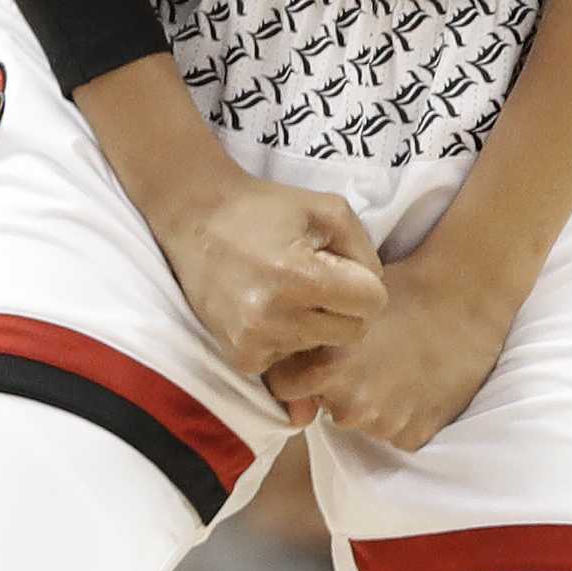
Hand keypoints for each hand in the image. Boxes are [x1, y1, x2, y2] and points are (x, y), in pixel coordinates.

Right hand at [117, 128, 384, 398]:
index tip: (340, 265)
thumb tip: (376, 294)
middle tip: (316, 280)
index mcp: (301, 277)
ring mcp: (255, 342)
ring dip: (315, 325)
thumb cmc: (265, 208)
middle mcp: (276, 317)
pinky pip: (291, 363)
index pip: (373, 304)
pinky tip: (269, 311)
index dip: (364, 282)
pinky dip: (288, 340)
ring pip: (322, 350)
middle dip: (344, 307)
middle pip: (353, 333)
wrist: (195, 218)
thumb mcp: (328, 209)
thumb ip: (365, 250)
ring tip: (287, 293)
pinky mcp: (240, 357)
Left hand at [275, 218, 529, 449]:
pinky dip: (404, 416)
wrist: (465, 298)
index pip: (285, 387)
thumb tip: (279, 354)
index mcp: (327, 369)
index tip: (314, 359)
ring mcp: (385, 424)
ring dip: (372, 405)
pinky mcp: (415, 435)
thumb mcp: (341, 305)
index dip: (296, 371)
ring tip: (396, 370)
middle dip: (336, 390)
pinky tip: (417, 385)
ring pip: (363, 422)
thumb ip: (309, 339)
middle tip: (367, 362)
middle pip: (325, 407)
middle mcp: (351, 404)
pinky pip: (396, 433)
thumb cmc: (402, 289)